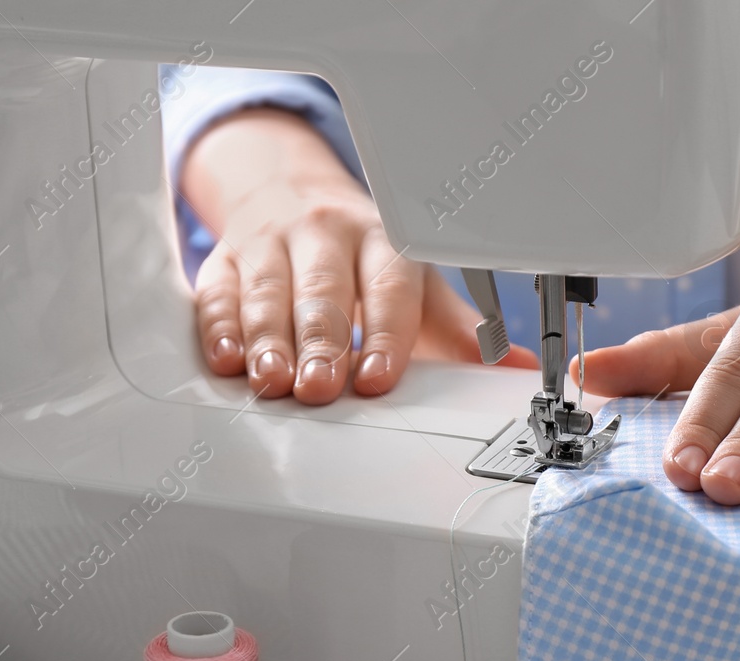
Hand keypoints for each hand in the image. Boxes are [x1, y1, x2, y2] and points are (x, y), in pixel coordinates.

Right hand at [182, 108, 531, 402]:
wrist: (291, 195)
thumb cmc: (363, 261)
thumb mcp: (417, 287)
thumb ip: (458, 336)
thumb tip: (521, 370)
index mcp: (384, 245)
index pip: (388, 289)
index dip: (384, 334)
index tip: (377, 377)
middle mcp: (327, 238)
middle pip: (324, 292)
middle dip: (321, 343)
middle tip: (320, 387)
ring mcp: (272, 245)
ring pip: (268, 291)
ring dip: (268, 340)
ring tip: (271, 380)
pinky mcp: (225, 259)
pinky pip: (218, 291)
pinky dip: (220, 325)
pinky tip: (227, 357)